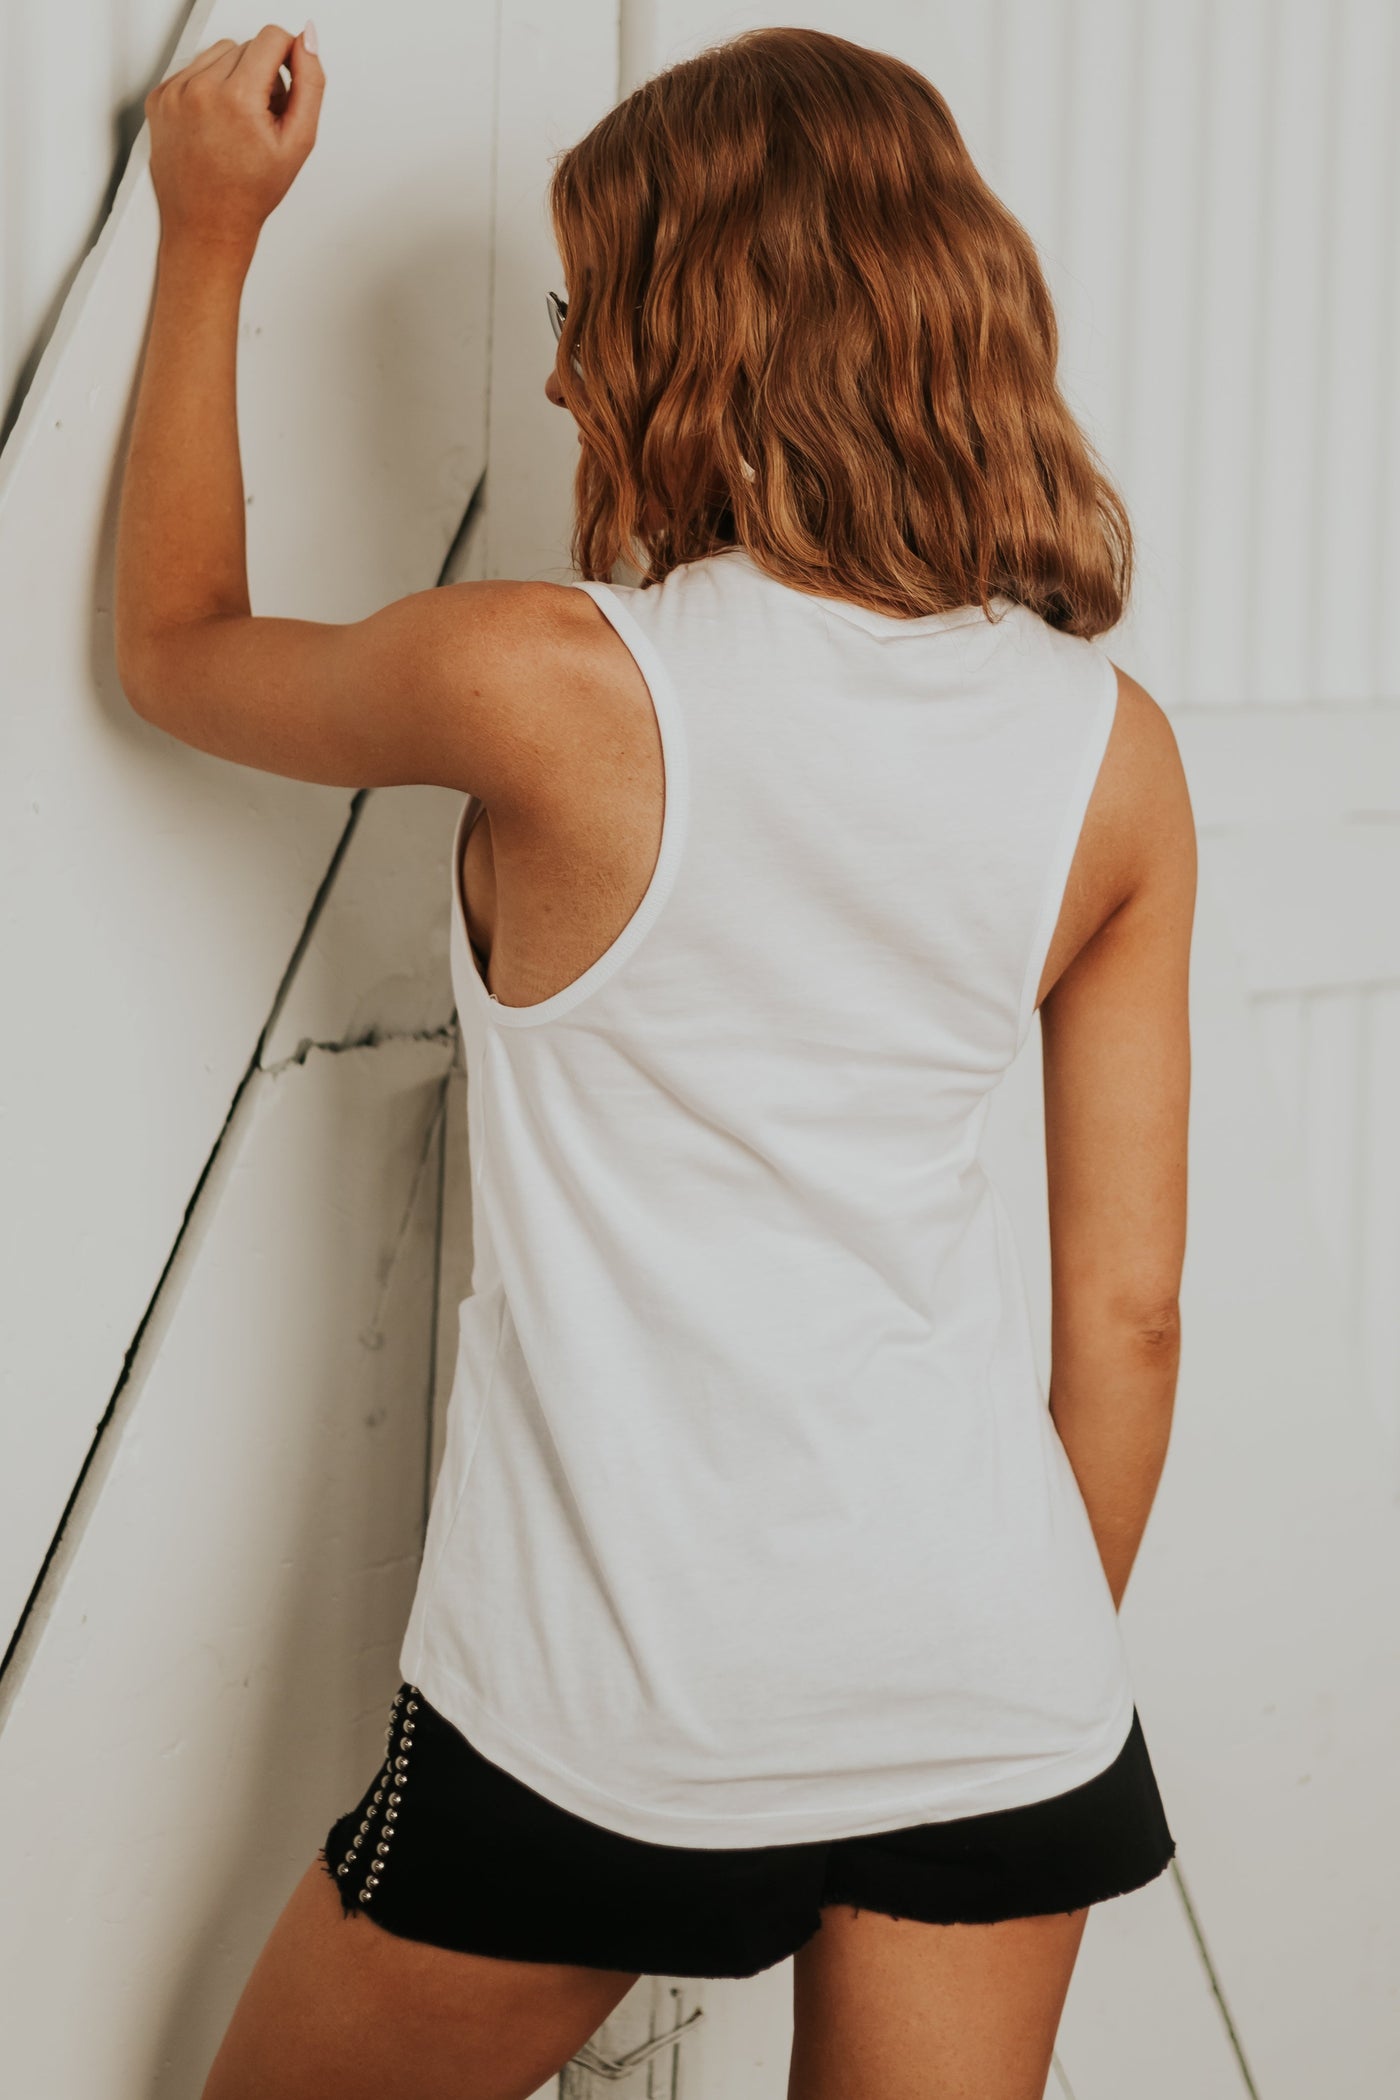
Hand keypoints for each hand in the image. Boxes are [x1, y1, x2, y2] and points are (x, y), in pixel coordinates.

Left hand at [144, 22, 324, 253]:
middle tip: (262, 120)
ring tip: (239, 122)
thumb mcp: (298, 141)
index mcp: (237, 98)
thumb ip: (310, 83)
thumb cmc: (251, 192)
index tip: (286, 89)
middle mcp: (200, 89)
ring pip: (219, 53)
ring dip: (234, 78)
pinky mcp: (159, 98)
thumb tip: (307, 38)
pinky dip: (209, 89)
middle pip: (246, 45)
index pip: (271, 38)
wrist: (207, 225)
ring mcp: (174, 92)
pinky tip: (216, 124)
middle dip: (261, 75)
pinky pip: (193, 70)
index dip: (287, 60)